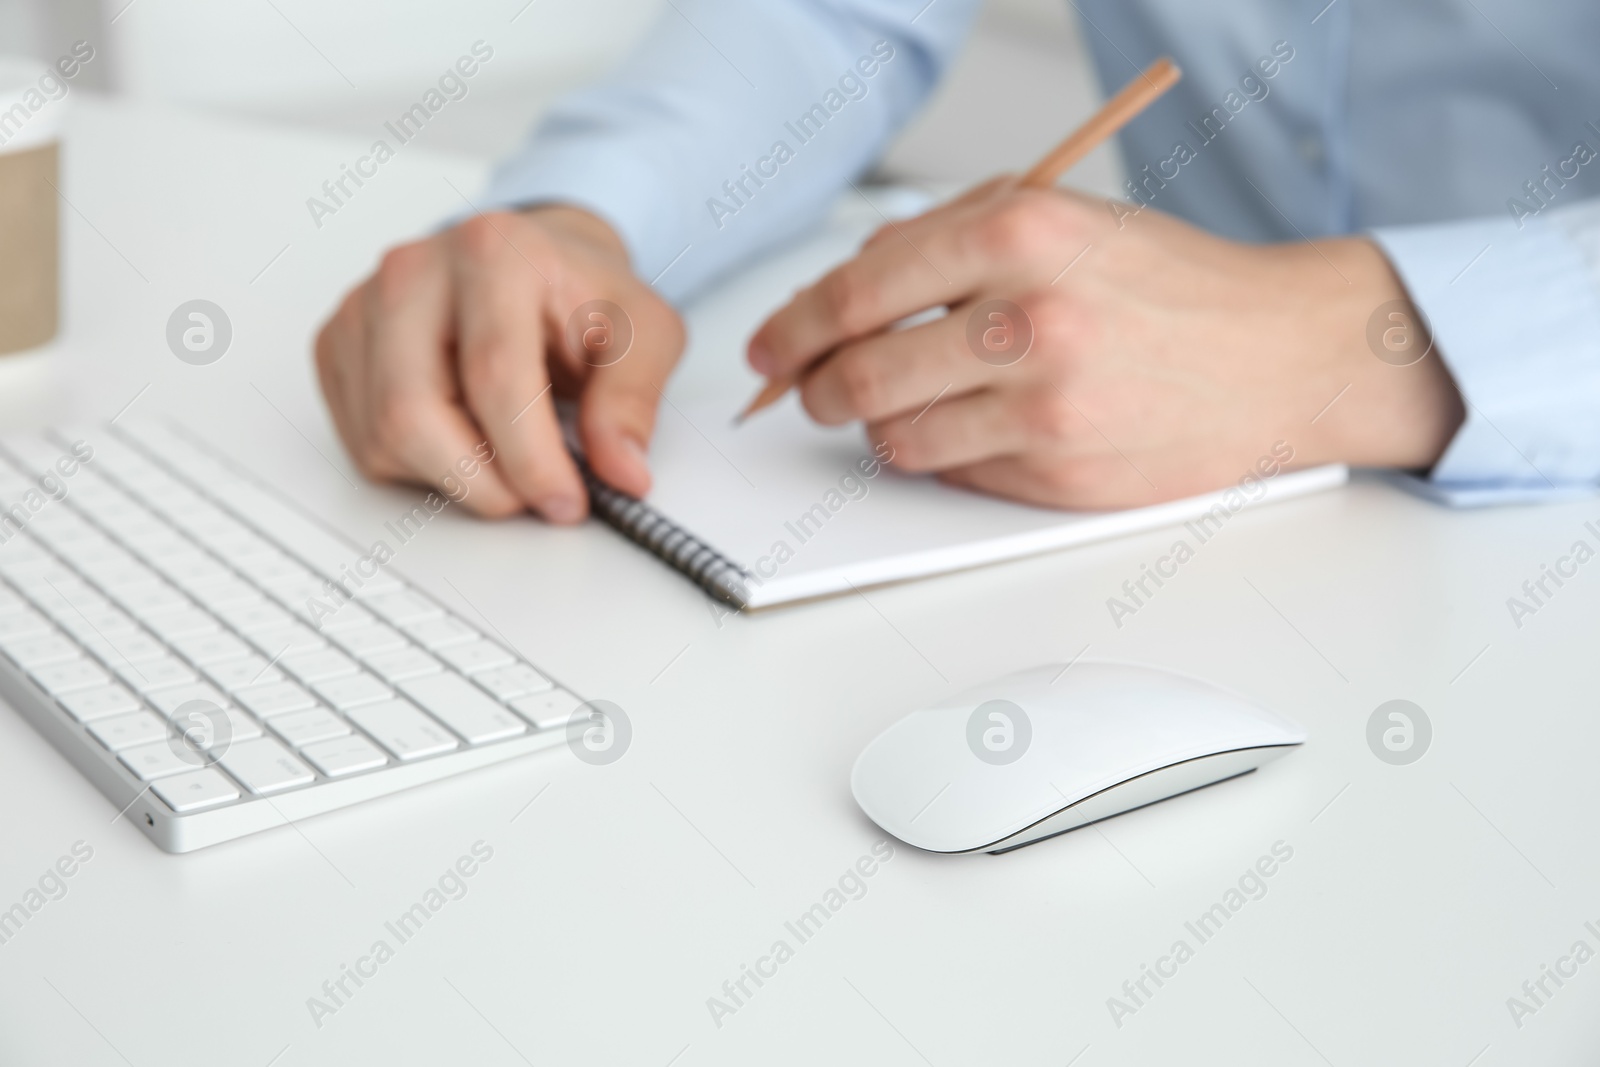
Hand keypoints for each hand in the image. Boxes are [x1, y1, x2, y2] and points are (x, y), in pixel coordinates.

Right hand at [315, 206, 683, 521]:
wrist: (533, 267)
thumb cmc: (580, 296)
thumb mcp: (644, 333)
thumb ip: (633, 400)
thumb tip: (621, 472)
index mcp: (492, 251)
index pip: (494, 376)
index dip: (531, 458)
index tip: (565, 502)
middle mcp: (412, 272)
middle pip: (414, 414)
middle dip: (483, 482)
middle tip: (535, 497)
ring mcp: (363, 309)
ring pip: (384, 438)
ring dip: (456, 478)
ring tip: (510, 457)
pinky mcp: (337, 347)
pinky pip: (363, 442)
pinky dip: (422, 467)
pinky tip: (467, 439)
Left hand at [747, 179, 1463, 508]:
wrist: (1279, 355)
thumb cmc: (1165, 284)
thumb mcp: (1061, 219)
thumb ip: (948, 238)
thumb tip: (846, 284)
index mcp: (1018, 234)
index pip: (856, 291)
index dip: (790, 327)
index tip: (766, 348)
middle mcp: (1027, 319)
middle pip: (856, 378)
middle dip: (815, 390)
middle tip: (811, 390)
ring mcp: (1045, 406)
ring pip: (894, 439)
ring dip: (880, 428)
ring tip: (911, 404)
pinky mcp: (1059, 475)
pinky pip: (953, 475)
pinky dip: (944, 455)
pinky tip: (978, 427)